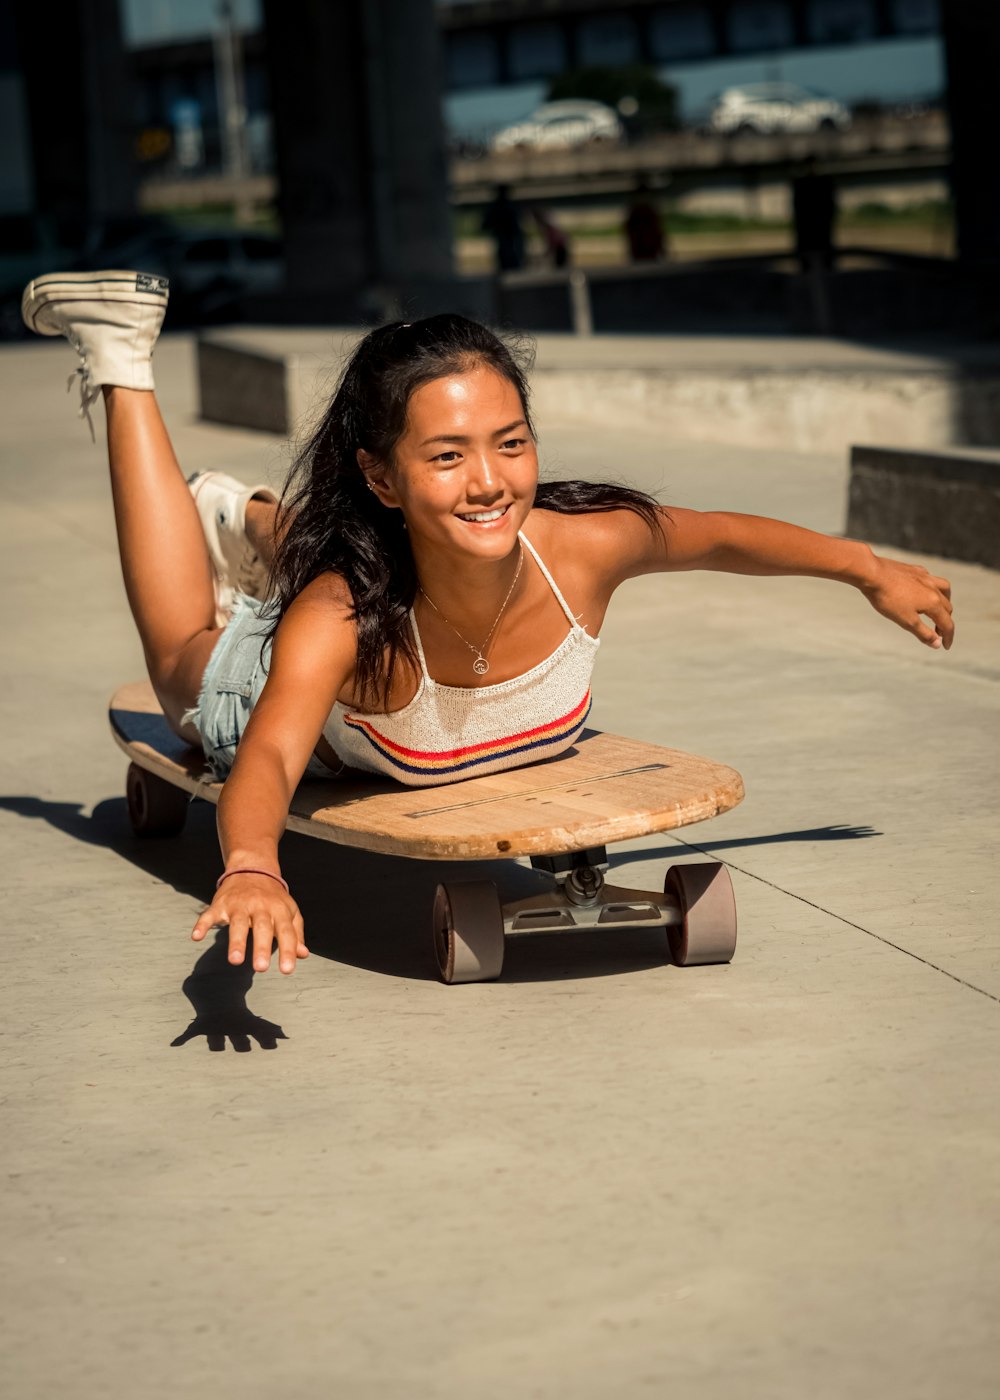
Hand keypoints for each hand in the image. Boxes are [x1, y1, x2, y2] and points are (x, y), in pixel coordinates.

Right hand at [191, 873, 307, 974]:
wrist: (252, 869)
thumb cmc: (273, 898)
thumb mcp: (289, 911)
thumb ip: (296, 934)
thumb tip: (303, 954)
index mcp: (279, 909)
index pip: (285, 931)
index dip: (287, 950)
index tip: (287, 970)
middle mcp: (259, 906)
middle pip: (262, 927)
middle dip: (261, 947)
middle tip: (261, 968)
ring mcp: (238, 904)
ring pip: (237, 923)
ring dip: (236, 941)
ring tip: (235, 961)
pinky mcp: (220, 904)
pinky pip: (209, 914)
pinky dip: (202, 924)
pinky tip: (196, 936)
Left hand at [859, 555, 953, 649]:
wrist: (872, 573)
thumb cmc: (887, 599)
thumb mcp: (906, 621)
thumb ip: (923, 633)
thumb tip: (937, 644)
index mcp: (933, 603)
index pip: (947, 624)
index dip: (948, 637)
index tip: (945, 646)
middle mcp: (934, 588)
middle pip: (947, 608)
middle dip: (945, 622)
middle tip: (937, 633)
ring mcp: (925, 577)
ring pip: (944, 589)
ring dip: (945, 602)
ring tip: (939, 610)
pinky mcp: (915, 569)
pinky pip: (931, 579)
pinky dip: (933, 588)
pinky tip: (924, 590)